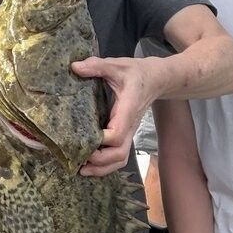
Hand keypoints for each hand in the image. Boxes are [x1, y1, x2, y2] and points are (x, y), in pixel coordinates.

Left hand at [70, 55, 161, 175]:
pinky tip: (90, 163)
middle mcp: (129, 126)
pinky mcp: (126, 134)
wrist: (157, 79)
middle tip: (79, 158)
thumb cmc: (136, 72)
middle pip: (120, 154)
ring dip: (102, 168)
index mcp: (127, 110)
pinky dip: (106, 165)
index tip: (85, 137)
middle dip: (99, 161)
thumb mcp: (117, 64)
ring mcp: (129, 132)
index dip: (102, 140)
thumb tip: (75, 67)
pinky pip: (119, 156)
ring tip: (82, 168)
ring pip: (120, 159)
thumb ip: (97, 66)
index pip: (117, 133)